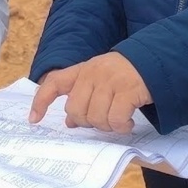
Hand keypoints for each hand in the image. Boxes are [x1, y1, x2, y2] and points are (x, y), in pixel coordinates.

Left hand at [28, 53, 151, 132]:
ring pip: (96, 117)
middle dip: (88, 122)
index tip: (34, 119)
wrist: (154, 60)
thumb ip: (84, 98)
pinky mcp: (127, 90)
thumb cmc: (124, 75)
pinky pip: (116, 119)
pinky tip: (128, 122)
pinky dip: (122, 126)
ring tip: (119, 120)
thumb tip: (69, 123)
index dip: (40, 101)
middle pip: (76, 110)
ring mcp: (110, 81)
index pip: (54, 82)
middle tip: (103, 120)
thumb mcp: (100, 81)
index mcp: (82, 70)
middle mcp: (93, 74)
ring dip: (108, 126)